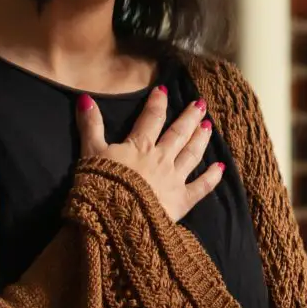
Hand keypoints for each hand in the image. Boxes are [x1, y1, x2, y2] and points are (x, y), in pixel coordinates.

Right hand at [79, 86, 224, 222]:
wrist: (117, 217)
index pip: (151, 118)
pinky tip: (221, 167)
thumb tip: (85, 99)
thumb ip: (91, 126)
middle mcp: (161, 159)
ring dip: (201, 139)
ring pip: (192, 154)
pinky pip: (201, 186)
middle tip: (201, 104)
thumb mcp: (91, 152)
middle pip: (178, 133)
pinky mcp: (182, 201)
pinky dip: (212, 177)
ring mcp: (174, 179)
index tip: (164, 90)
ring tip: (209, 126)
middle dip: (189, 117)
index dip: (158, 103)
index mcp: (140, 146)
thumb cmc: (101, 185)